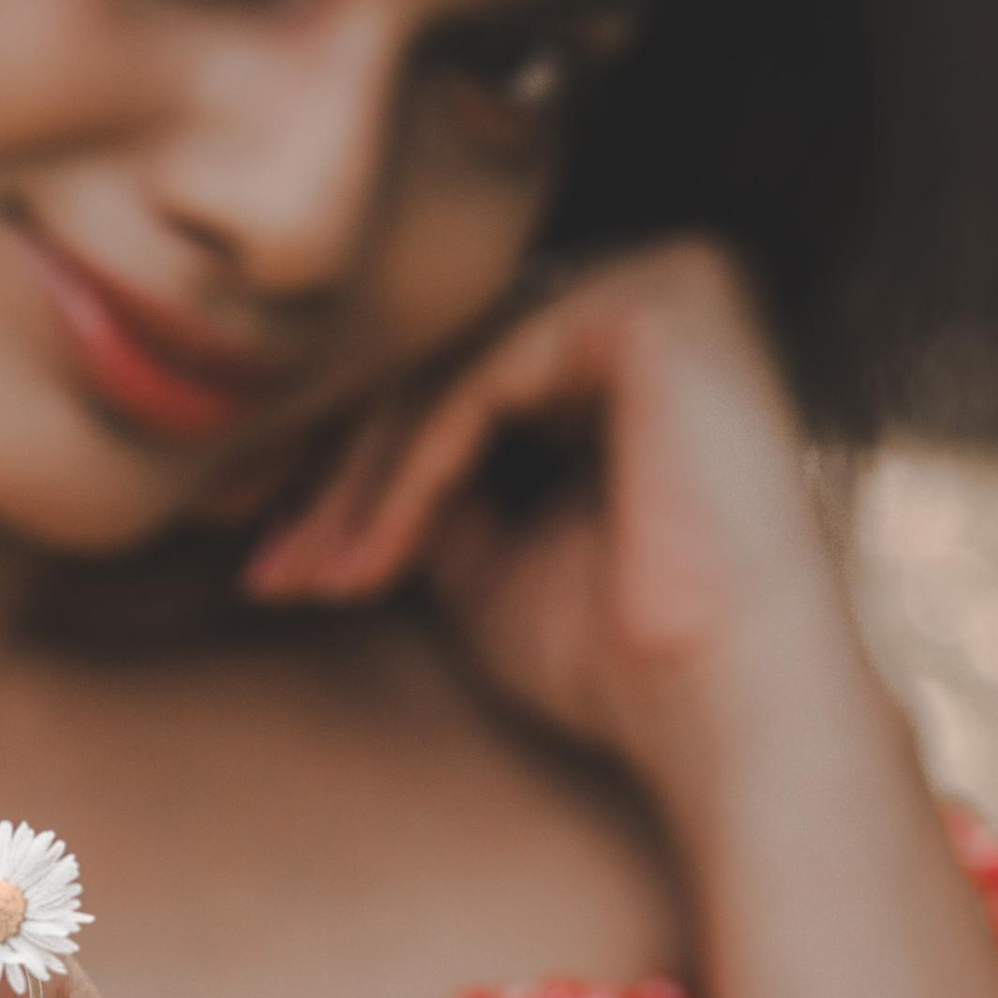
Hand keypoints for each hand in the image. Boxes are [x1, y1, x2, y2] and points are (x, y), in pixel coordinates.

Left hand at [242, 241, 857, 803]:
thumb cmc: (623, 662)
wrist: (729, 717)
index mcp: (634, 342)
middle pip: (446, 363)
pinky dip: (409, 470)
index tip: (272, 560)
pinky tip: (369, 551)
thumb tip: (306, 458)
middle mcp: (660, 287)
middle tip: (269, 570)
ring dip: (359, 484)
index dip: (352, 469)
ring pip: (450, 367)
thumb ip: (421, 484)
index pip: (458, 375)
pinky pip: (482, 375)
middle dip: (339, 476)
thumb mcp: (487, 556)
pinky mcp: (655, 304)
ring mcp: (666, 281)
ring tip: (306, 577)